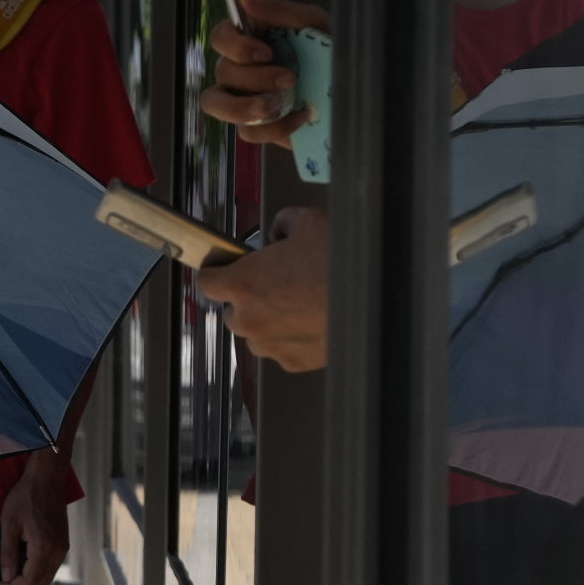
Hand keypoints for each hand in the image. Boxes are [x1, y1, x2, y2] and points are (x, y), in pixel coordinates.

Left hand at [0, 445, 74, 584]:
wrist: (46, 479)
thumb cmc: (24, 498)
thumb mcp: (9, 524)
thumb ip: (8, 554)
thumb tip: (6, 578)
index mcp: (42, 548)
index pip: (27, 581)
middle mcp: (57, 551)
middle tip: (4, 576)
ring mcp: (63, 548)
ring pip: (47, 578)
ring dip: (30, 578)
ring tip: (13, 566)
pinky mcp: (64, 543)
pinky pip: (52, 567)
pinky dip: (39, 569)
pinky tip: (26, 557)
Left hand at [192, 207, 328, 371]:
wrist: (377, 299)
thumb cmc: (341, 261)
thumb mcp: (307, 221)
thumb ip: (282, 225)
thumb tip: (280, 234)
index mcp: (243, 283)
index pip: (206, 282)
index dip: (217, 272)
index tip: (225, 270)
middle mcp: (250, 319)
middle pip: (232, 312)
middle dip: (248, 299)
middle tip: (276, 284)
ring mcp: (271, 345)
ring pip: (257, 334)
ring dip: (269, 321)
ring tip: (299, 304)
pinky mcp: (294, 363)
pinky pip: (282, 350)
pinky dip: (292, 338)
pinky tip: (312, 321)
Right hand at [198, 0, 330, 147]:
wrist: (353, 90)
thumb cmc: (329, 49)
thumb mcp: (311, 23)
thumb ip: (278, 9)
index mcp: (251, 38)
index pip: (220, 36)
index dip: (235, 45)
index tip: (265, 51)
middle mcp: (241, 67)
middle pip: (222, 71)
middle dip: (255, 78)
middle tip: (289, 78)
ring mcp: (245, 98)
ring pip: (217, 104)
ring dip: (245, 106)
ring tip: (277, 106)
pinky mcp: (258, 125)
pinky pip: (247, 131)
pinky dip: (273, 127)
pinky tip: (299, 117)